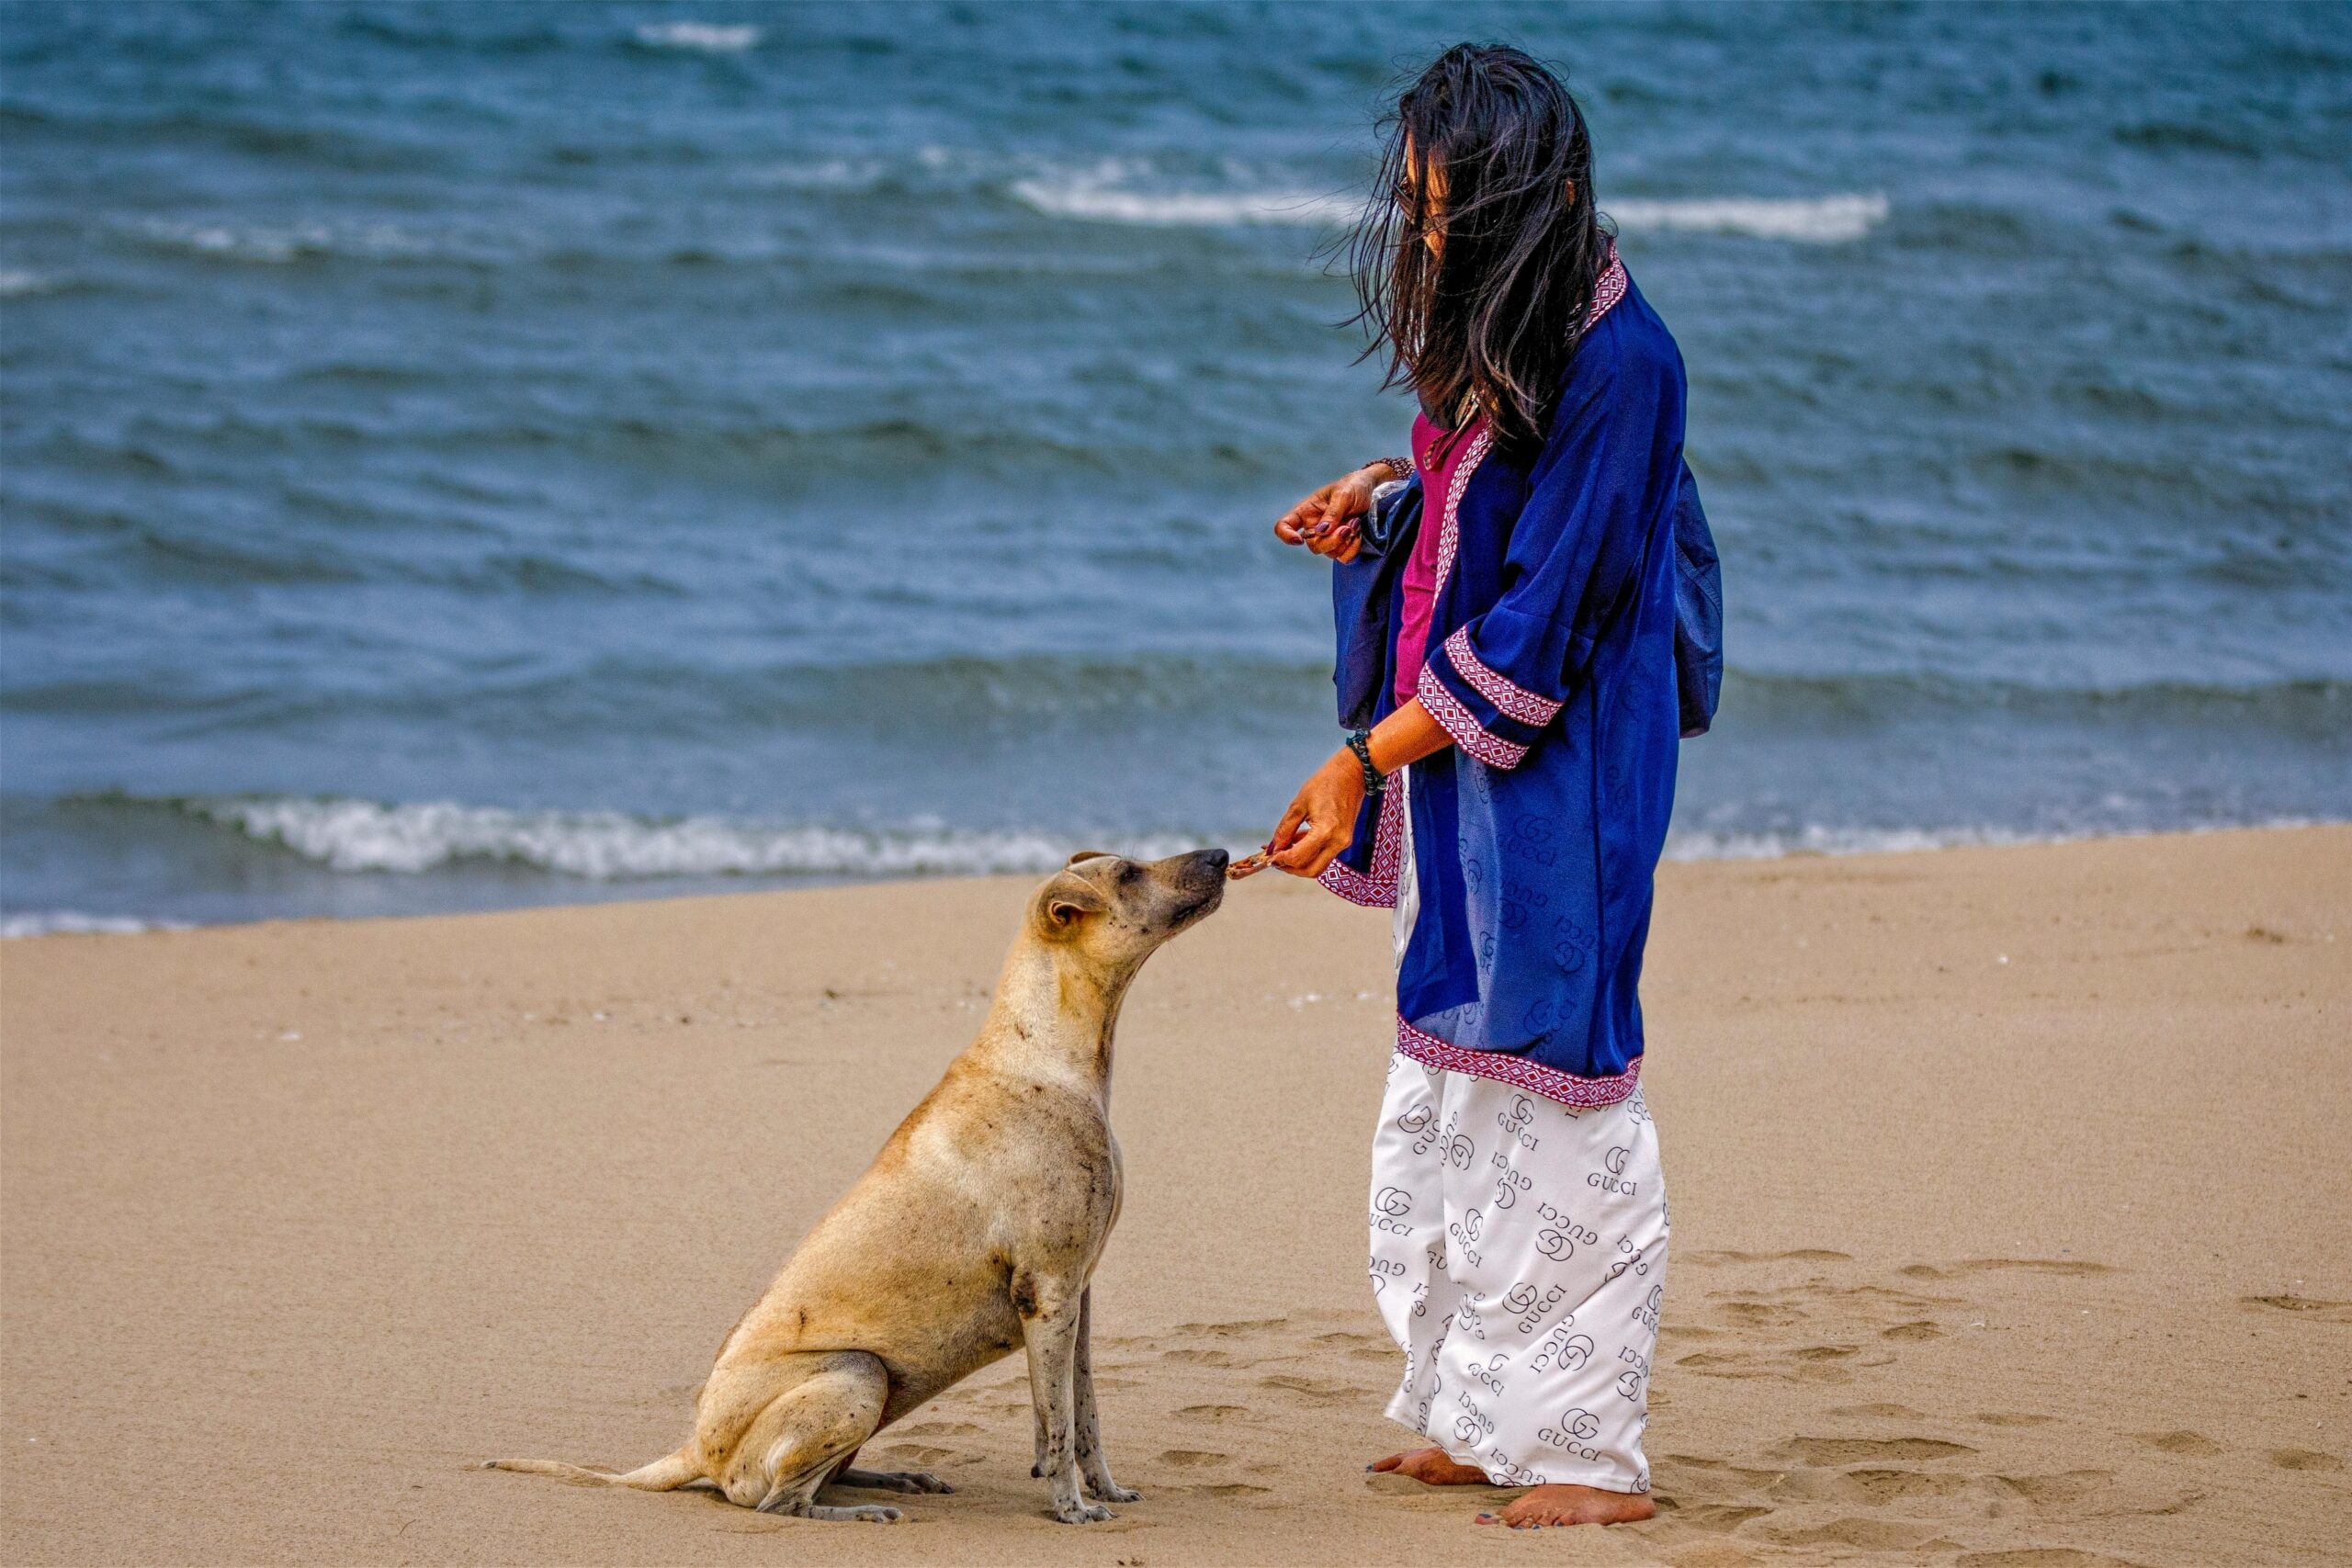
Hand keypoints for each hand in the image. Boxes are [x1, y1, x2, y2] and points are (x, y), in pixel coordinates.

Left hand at [1267, 750, 1367, 878]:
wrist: (1353, 774)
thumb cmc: (1326, 783)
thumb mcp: (1299, 803)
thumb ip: (1285, 829)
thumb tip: (1274, 847)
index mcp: (1325, 832)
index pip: (1298, 857)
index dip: (1281, 859)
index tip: (1269, 856)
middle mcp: (1337, 842)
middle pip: (1311, 870)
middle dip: (1291, 868)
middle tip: (1275, 860)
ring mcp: (1343, 843)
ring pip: (1318, 865)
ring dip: (1299, 862)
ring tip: (1283, 849)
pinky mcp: (1344, 840)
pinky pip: (1324, 855)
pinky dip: (1309, 854)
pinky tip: (1295, 842)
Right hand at [1274, 466, 1385, 561]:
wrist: (1374, 489)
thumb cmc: (1354, 485)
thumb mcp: (1343, 494)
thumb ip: (1332, 513)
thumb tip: (1321, 531)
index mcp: (1307, 511)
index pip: (1284, 526)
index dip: (1286, 535)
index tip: (1299, 540)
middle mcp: (1314, 526)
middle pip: (1313, 545)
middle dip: (1332, 540)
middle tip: (1347, 528)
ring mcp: (1328, 537)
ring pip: (1329, 553)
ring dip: (1345, 541)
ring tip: (1355, 524)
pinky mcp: (1343, 544)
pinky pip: (1343, 557)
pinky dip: (1352, 548)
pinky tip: (1358, 534)